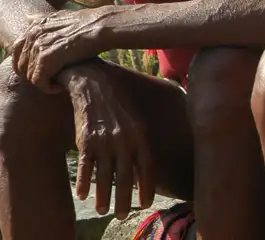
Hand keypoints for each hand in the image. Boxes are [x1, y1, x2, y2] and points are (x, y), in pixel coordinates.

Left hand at [12, 6, 118, 92]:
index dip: (25, 64)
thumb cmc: (87, 24)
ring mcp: (38, 47)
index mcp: (33, 27)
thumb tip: (28, 18)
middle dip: (33, 75)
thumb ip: (43, 20)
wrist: (101, 27)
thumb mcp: (61, 17)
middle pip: (21, 65)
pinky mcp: (46, 60)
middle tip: (51, 79)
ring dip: (43, 83)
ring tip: (59, 83)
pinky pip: (39, 81)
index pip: (16, 50)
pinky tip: (61, 87)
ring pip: (30, 75)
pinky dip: (48, 88)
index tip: (41, 70)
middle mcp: (32, 36)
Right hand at [61, 65, 153, 218]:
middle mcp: (124, 140)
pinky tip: (82, 195)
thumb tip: (144, 166)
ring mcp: (105, 141)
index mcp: (140, 135)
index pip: (147, 167)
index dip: (146, 187)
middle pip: (125, 177)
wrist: (94, 85)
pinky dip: (84, 182)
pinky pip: (86, 167)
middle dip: (124, 199)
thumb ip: (141, 141)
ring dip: (103, 196)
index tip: (146, 203)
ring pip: (105, 176)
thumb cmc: (118, 105)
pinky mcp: (86, 140)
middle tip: (122, 215)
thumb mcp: (137, 119)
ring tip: (103, 211)